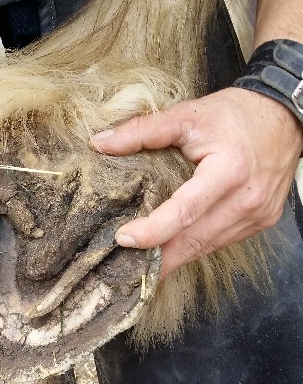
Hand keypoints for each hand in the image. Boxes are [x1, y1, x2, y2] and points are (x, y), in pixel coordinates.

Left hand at [91, 87, 302, 276]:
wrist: (286, 117)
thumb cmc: (237, 114)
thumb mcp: (188, 115)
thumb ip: (142, 130)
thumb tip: (100, 144)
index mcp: (228, 171)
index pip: (184, 211)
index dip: (153, 230)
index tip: (123, 238)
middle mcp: (246, 199)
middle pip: (194, 240)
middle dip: (159, 258)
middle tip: (125, 268)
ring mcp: (257, 215)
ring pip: (208, 247)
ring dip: (176, 257)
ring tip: (144, 264)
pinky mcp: (261, 221)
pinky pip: (221, 241)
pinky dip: (196, 246)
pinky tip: (174, 248)